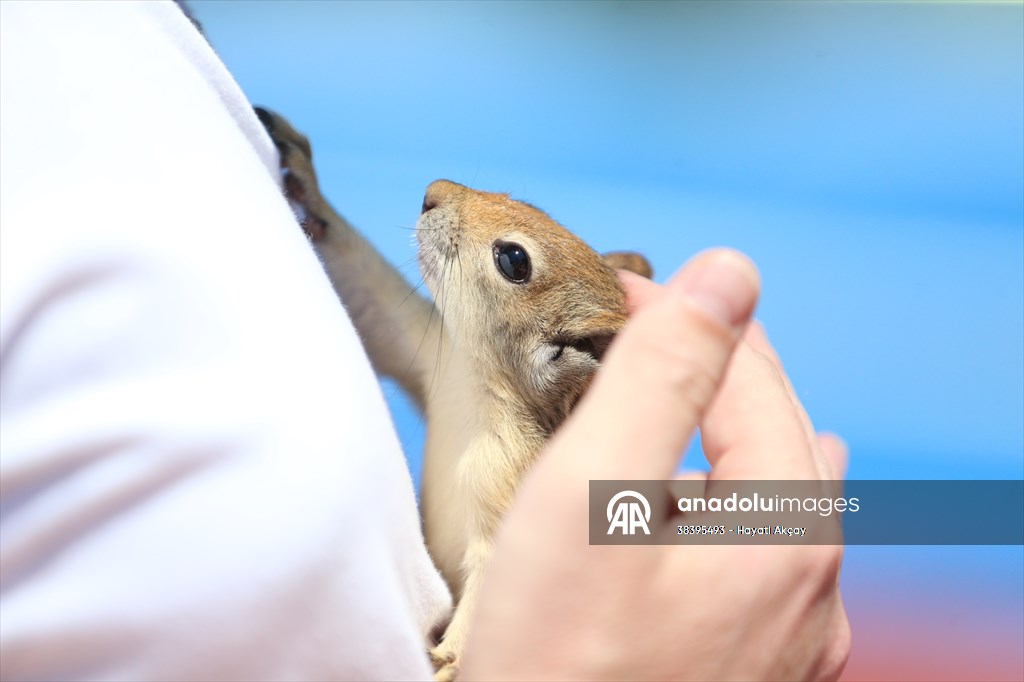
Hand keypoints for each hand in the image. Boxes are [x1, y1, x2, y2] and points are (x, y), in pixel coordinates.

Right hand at [461, 249, 850, 680]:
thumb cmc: (553, 660)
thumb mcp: (594, 492)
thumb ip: (666, 374)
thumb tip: (727, 276)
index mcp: (785, 535)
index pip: (749, 379)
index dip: (686, 316)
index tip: (622, 291)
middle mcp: (809, 591)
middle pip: (777, 433)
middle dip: (716, 367)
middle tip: (647, 327)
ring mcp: (787, 640)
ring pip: (778, 496)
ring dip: (729, 432)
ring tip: (690, 397)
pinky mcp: (750, 668)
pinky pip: (759, 554)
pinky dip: (724, 500)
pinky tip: (702, 505)